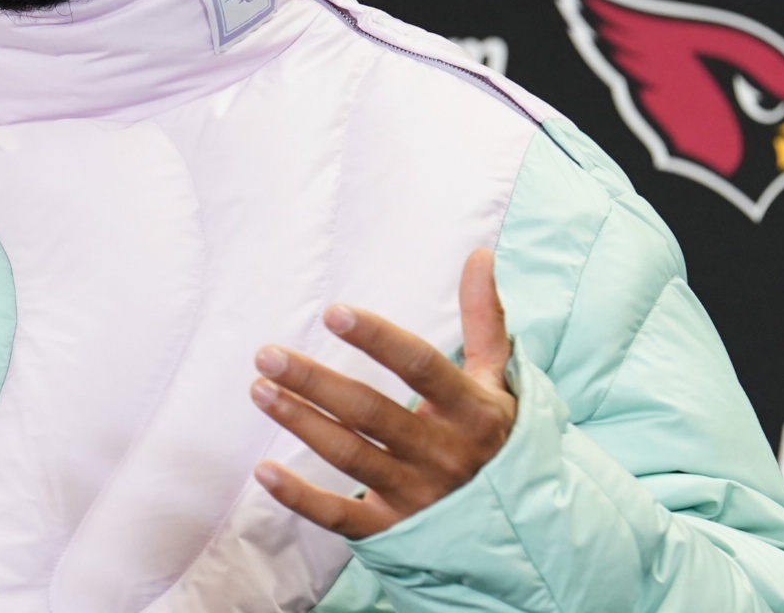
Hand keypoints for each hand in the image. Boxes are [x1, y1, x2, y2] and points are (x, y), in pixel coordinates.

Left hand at [249, 247, 515, 538]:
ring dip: (300, 422)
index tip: (332, 312)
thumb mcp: (498, 380)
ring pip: (350, 456)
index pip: (418, 366)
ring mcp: (417, 495)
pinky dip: (301, 497)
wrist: (524, 529)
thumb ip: (484, 319)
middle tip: (266, 355)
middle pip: (370, 412)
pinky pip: (342, 517)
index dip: (376, 338)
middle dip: (314, 381)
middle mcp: (442, 452)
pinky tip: (263, 471)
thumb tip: (480, 254)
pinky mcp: (395, 530)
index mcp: (470, 410)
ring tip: (259, 390)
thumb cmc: (497, 438)